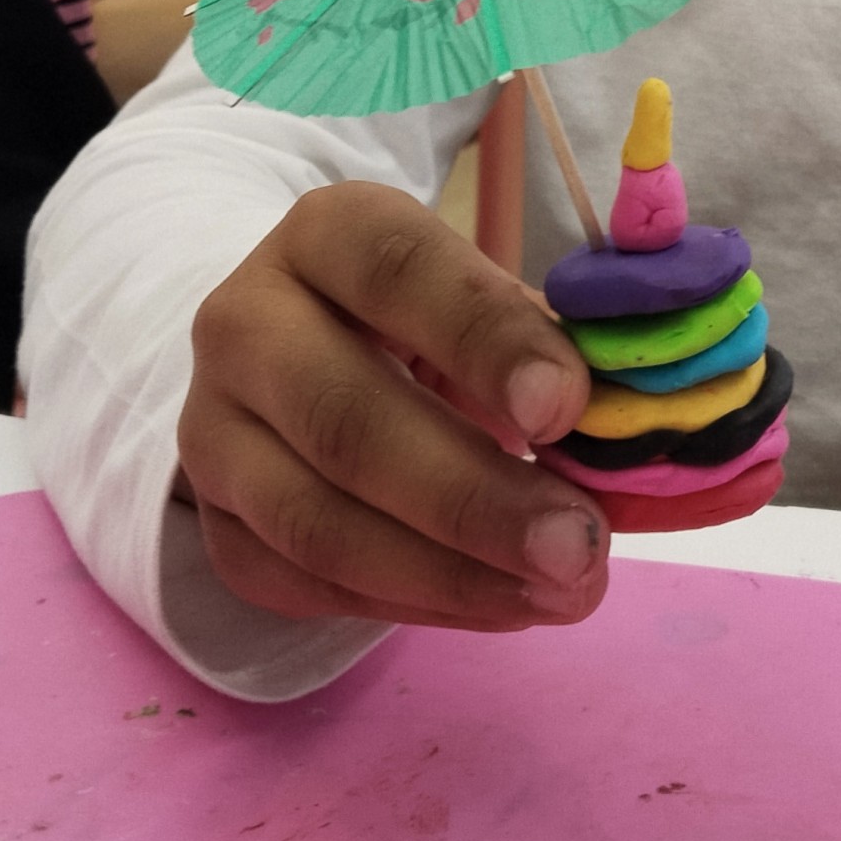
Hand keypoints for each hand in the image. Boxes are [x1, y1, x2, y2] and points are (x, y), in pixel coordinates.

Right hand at [179, 181, 605, 631]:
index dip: (484, 340)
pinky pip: (304, 584)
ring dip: (449, 574)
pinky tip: (501, 606)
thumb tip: (627, 426)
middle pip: (346, 419)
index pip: (398, 271)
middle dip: (473, 496)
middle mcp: (246, 323)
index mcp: (328, 234)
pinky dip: (411, 604)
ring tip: (561, 592)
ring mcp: (213, 430)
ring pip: (316, 521)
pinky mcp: (217, 522)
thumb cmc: (431, 320)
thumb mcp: (487, 301)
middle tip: (579, 543)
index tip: (566, 407)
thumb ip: (549, 348)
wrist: (308, 354)